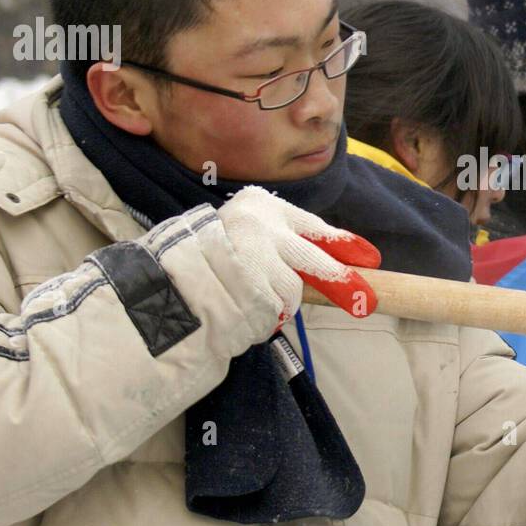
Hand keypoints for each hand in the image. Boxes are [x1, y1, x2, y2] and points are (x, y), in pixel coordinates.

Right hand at [217, 186, 380, 325]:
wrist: (157, 276)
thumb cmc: (206, 252)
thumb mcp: (244, 230)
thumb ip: (283, 241)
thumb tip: (334, 263)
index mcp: (261, 206)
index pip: (312, 226)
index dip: (342, 244)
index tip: (369, 258)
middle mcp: (258, 227)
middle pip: (312, 259)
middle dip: (340, 281)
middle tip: (363, 300)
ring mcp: (250, 258)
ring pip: (291, 290)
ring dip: (281, 303)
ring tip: (253, 300)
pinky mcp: (243, 289)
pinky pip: (272, 312)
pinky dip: (264, 319)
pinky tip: (243, 313)